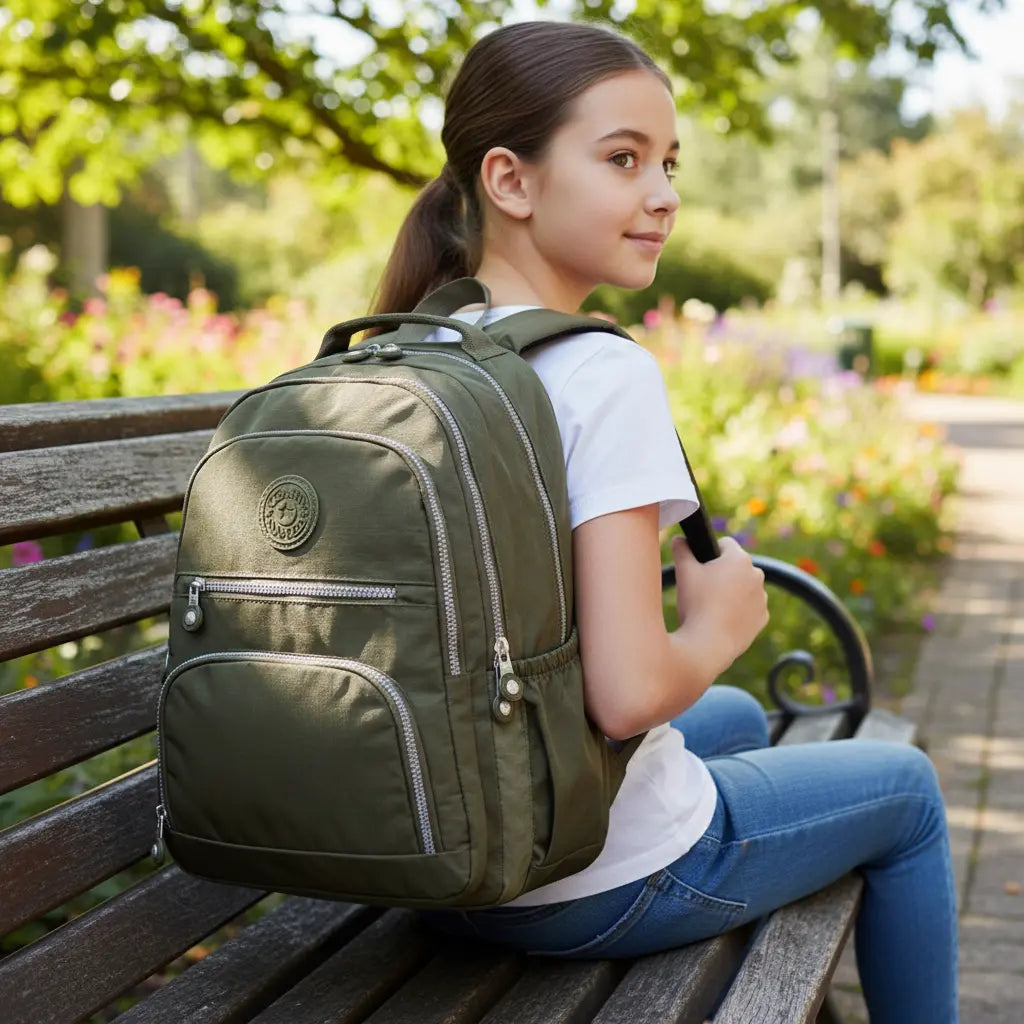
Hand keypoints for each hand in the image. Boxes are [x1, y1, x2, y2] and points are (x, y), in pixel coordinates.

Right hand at [670, 534, 768, 675]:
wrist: (709, 644)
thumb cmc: (696, 604)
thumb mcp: (683, 571)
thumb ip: (681, 548)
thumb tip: (679, 538)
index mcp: (739, 559)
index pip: (725, 544)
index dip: (709, 553)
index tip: (700, 567)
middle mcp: (757, 574)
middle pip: (735, 566)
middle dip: (722, 573)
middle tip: (702, 588)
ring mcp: (762, 597)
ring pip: (743, 587)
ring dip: (732, 591)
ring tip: (712, 606)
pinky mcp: (763, 617)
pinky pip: (749, 607)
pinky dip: (738, 610)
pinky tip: (722, 619)